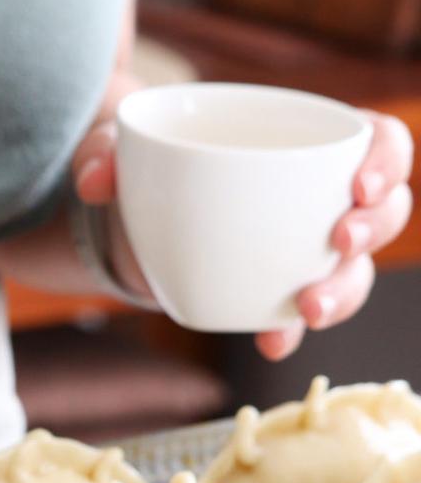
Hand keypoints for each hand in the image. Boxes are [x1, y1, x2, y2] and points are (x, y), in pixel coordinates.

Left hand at [74, 102, 414, 358]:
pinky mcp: (271, 294)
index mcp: (305, 142)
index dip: (387, 160)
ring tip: (307, 306)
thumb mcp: (119, 147)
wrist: (128, 219)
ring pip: (353, 272)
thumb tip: (94, 179)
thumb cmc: (145, 164)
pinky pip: (296, 317)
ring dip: (342, 292)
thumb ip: (102, 151)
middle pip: (383, 212)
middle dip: (374, 229)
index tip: (360, 183)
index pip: (380, 141)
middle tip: (339, 240)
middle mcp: (319, 199)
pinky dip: (287, 330)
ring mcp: (301, 252)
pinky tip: (271, 342)